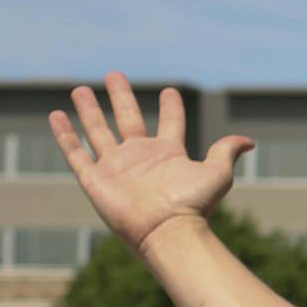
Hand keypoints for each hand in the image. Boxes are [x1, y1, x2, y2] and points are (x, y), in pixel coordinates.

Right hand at [48, 72, 254, 258]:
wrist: (165, 231)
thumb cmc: (193, 205)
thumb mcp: (217, 174)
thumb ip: (226, 152)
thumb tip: (249, 141)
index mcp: (168, 153)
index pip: (169, 123)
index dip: (170, 108)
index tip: (170, 91)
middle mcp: (140, 157)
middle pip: (127, 119)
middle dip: (121, 97)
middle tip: (114, 75)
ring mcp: (116, 167)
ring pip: (98, 131)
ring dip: (89, 110)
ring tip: (81, 89)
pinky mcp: (95, 179)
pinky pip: (75, 153)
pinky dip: (65, 135)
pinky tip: (56, 116)